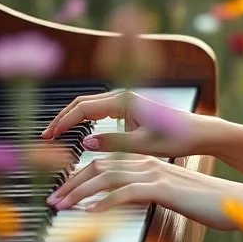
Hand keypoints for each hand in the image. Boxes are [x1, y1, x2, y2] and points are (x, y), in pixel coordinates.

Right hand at [40, 89, 208, 158]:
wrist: (197, 132)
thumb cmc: (175, 138)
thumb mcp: (142, 146)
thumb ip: (112, 143)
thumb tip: (84, 142)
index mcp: (124, 100)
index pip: (82, 108)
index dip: (62, 122)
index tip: (48, 137)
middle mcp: (123, 95)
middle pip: (81, 103)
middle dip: (61, 118)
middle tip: (45, 137)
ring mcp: (125, 99)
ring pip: (89, 105)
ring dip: (71, 118)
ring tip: (55, 135)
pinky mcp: (129, 107)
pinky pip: (99, 110)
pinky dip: (83, 119)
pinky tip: (76, 132)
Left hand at [46, 154, 237, 231]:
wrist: (237, 202)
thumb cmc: (207, 203)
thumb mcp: (172, 197)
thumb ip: (148, 195)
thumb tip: (125, 204)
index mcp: (148, 164)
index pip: (104, 164)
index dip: (78, 177)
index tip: (61, 193)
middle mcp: (148, 164)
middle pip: (99, 166)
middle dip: (70, 183)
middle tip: (51, 200)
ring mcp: (156, 174)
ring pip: (107, 177)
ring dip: (79, 192)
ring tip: (61, 207)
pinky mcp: (163, 189)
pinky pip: (126, 193)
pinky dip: (103, 202)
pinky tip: (89, 213)